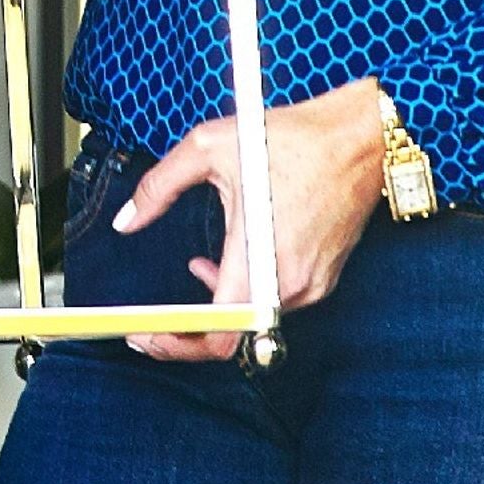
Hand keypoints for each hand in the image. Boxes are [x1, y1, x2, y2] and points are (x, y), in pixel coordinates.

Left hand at [116, 77, 385, 360]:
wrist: (358, 138)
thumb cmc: (290, 138)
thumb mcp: (208, 147)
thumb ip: (159, 186)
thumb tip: (125, 221)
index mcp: (257, 256)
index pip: (217, 334)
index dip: (175, 345)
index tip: (144, 337)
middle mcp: (290, 282)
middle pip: (232, 333)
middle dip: (188, 330)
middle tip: (154, 323)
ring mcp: (312, 285)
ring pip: (254, 316)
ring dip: (219, 303)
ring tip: (195, 268)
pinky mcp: (324, 279)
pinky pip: (277, 300)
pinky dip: (247, 289)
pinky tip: (231, 257)